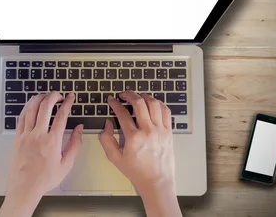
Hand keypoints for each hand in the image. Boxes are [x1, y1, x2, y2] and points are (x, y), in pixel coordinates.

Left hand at [0, 92, 82, 216]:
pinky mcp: (17, 137)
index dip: (67, 102)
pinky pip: (21, 117)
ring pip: (31, 108)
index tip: (71, 97)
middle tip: (59, 95)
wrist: (25, 187)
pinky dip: (27, 107)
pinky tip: (32, 105)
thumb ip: (75, 144)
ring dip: (39, 98)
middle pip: (45, 106)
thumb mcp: (67, 164)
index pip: (62, 115)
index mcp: (52, 141)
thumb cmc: (45, 178)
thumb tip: (80, 129)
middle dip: (53, 96)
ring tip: (46, 95)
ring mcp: (26, 135)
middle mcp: (38, 135)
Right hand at [99, 91, 180, 216]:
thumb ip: (107, 139)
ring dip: (144, 96)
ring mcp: (160, 131)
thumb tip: (107, 124)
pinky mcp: (169, 132)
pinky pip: (165, 111)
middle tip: (123, 93)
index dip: (115, 104)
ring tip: (137, 96)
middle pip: (139, 103)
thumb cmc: (136, 171)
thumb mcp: (115, 158)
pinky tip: (152, 103)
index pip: (122, 113)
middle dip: (129, 94)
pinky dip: (158, 103)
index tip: (112, 100)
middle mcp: (148, 131)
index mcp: (133, 138)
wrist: (156, 181)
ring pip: (153, 104)